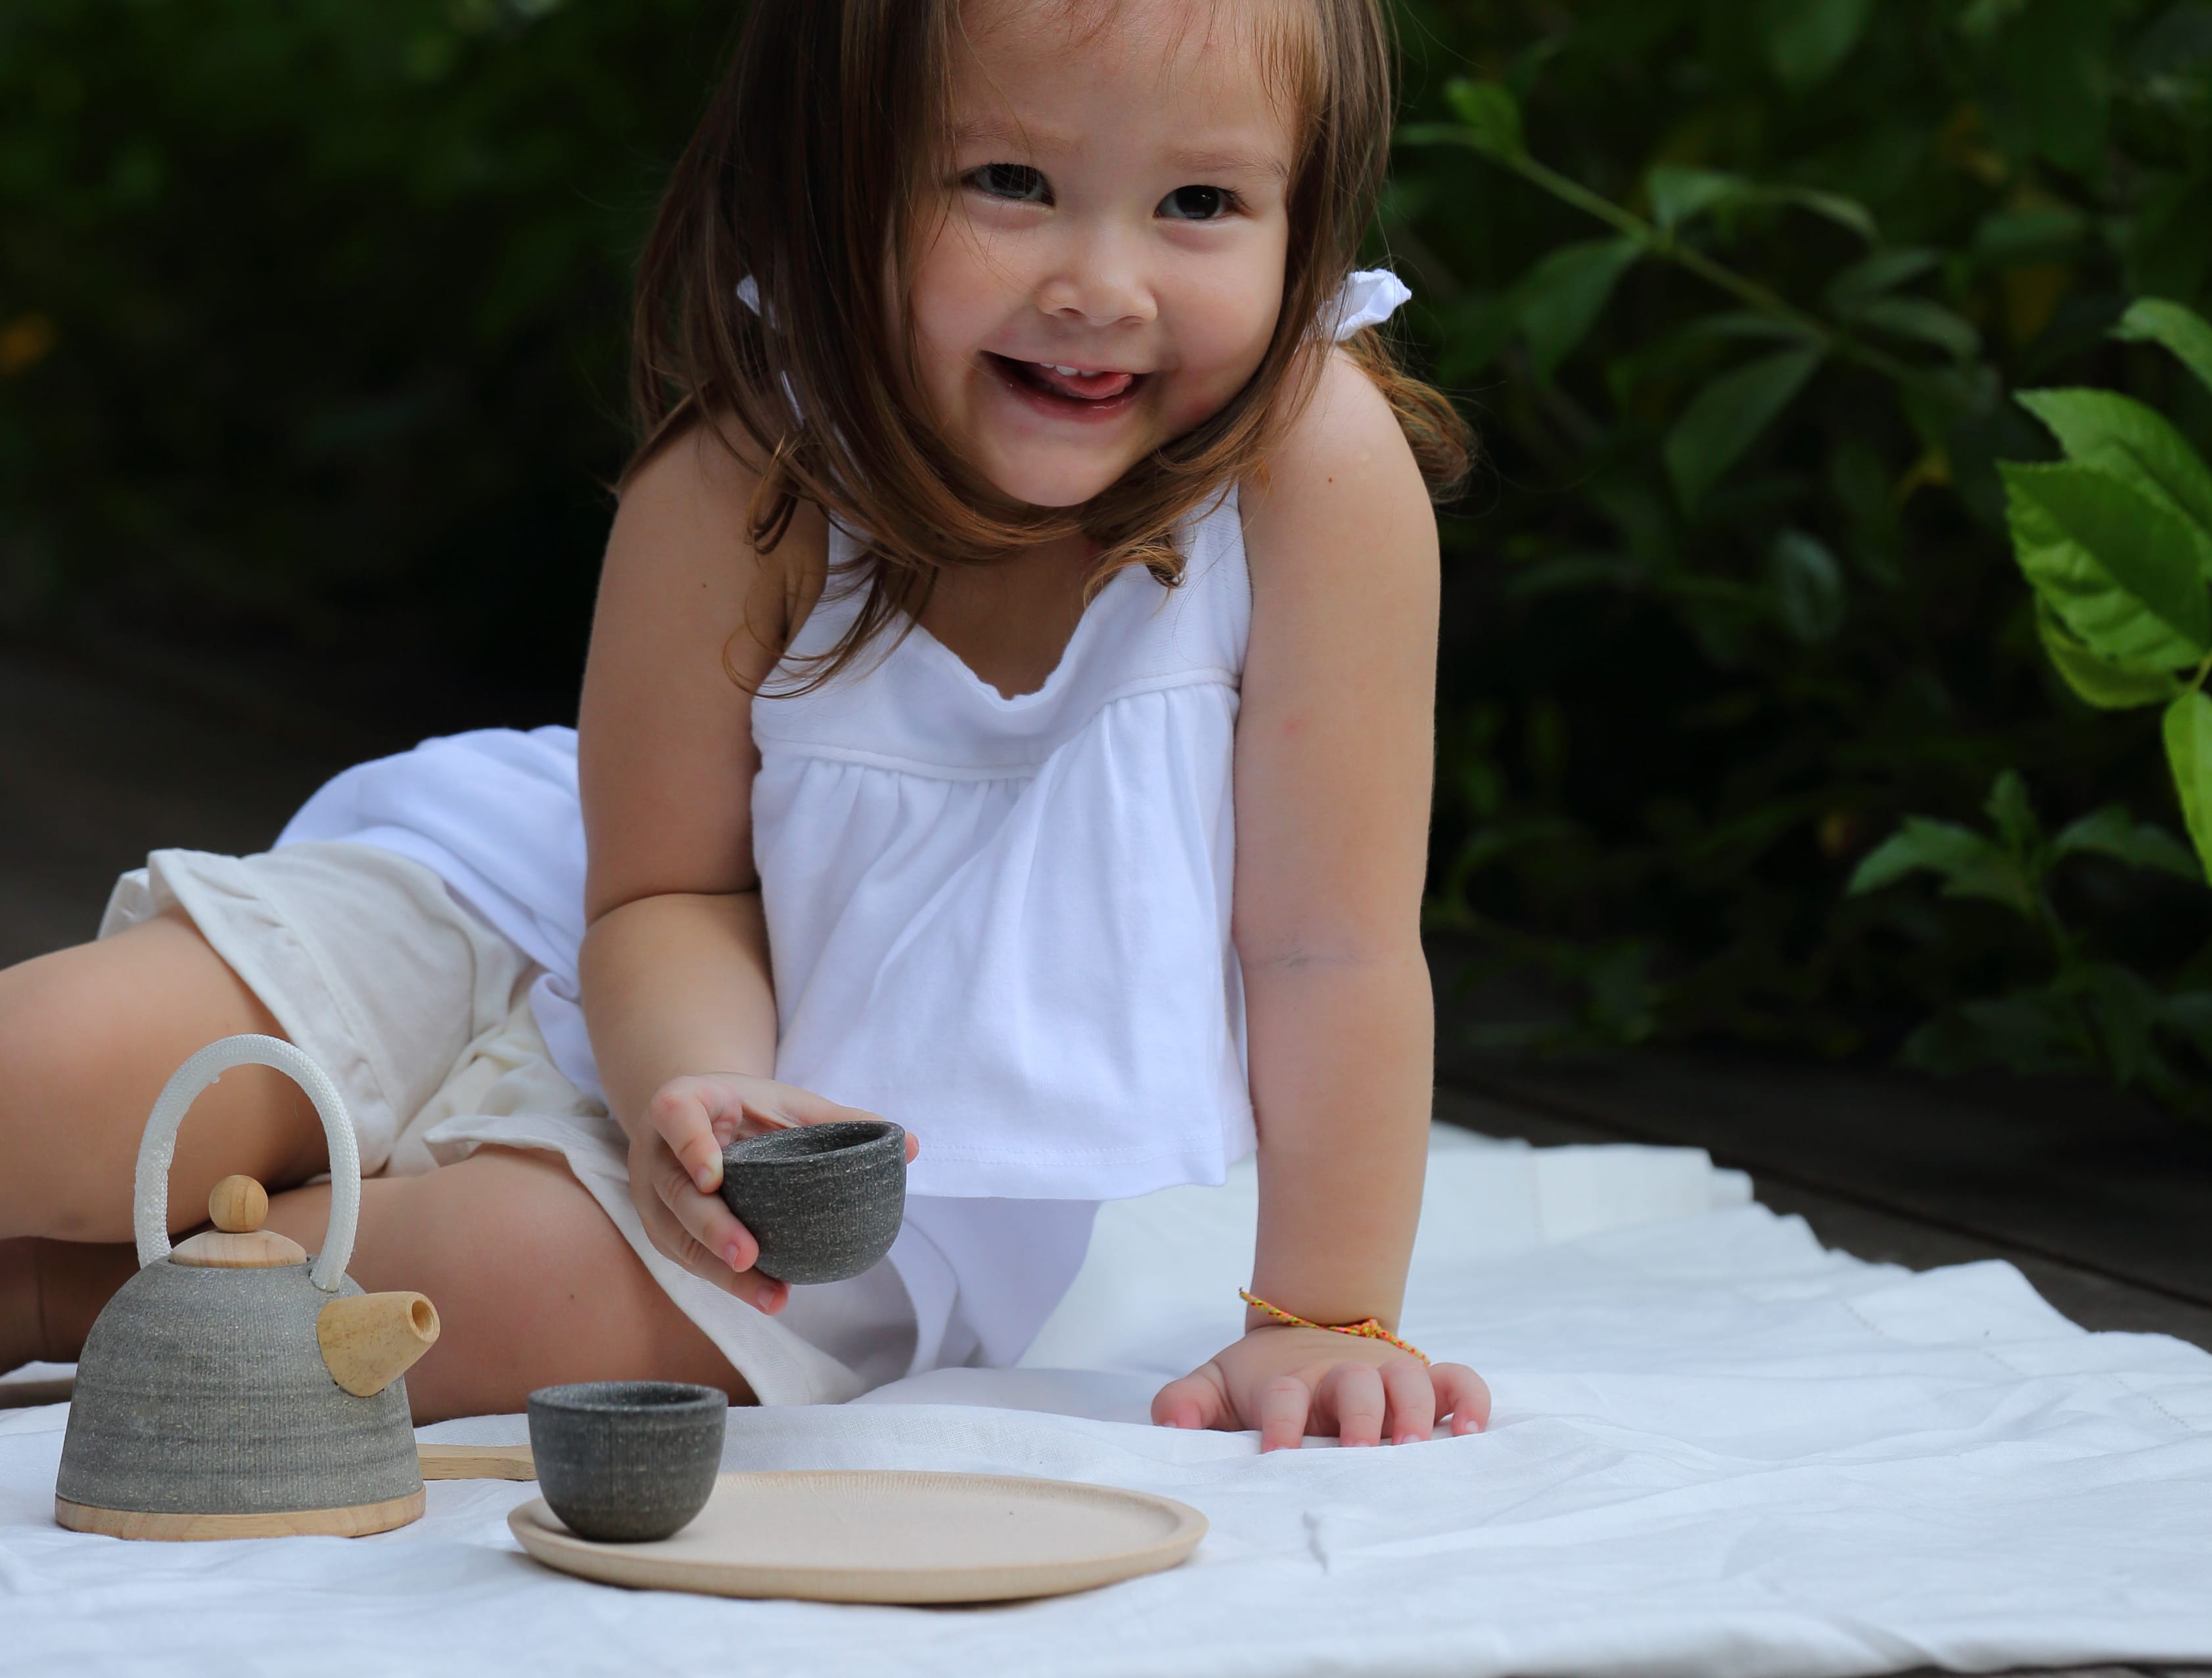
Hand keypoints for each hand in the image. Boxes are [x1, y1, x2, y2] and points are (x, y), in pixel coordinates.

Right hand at [623, 1072, 919, 1311]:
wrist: (700, 1117)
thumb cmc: (749, 1109)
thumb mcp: (789, 1104)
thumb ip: (843, 1121)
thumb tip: (910, 1145)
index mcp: (686, 1102)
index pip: (676, 1115)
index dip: (691, 1144)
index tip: (715, 1176)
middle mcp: (659, 1151)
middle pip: (677, 1192)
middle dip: (711, 1227)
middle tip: (748, 1254)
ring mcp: (654, 1194)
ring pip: (678, 1236)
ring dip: (720, 1271)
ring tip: (768, 1295)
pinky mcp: (662, 1229)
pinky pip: (688, 1259)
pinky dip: (725, 1280)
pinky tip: (764, 1294)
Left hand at [1151, 1325, 1489, 1450]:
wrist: (1309, 1333)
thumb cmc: (1264, 1378)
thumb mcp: (1219, 1383)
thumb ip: (1187, 1401)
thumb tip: (1167, 1421)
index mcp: (1293, 1380)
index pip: (1286, 1395)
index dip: (1281, 1422)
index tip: (1276, 1454)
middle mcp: (1345, 1376)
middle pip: (1357, 1384)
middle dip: (1359, 1418)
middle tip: (1357, 1454)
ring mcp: (1389, 1376)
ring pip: (1411, 1380)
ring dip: (1416, 1411)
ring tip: (1416, 1449)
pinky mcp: (1426, 1382)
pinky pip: (1460, 1382)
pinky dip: (1472, 1401)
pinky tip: (1474, 1432)